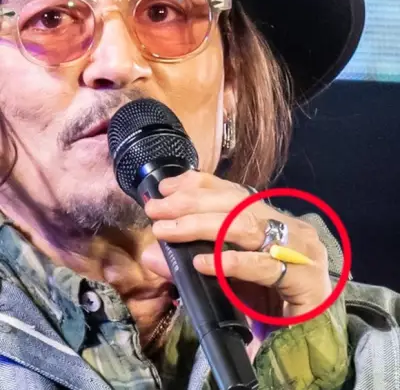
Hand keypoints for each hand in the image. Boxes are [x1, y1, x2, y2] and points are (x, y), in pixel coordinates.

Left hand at [143, 170, 331, 317]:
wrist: (316, 335)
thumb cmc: (272, 301)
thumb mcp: (229, 276)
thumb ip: (192, 261)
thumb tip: (152, 253)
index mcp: (273, 220)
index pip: (233, 191)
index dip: (198, 184)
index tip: (165, 188)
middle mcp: (288, 226)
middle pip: (235, 203)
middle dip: (190, 202)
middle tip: (157, 209)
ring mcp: (299, 250)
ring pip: (244, 226)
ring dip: (200, 225)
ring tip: (167, 230)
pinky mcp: (305, 279)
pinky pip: (262, 266)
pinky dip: (229, 262)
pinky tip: (202, 263)